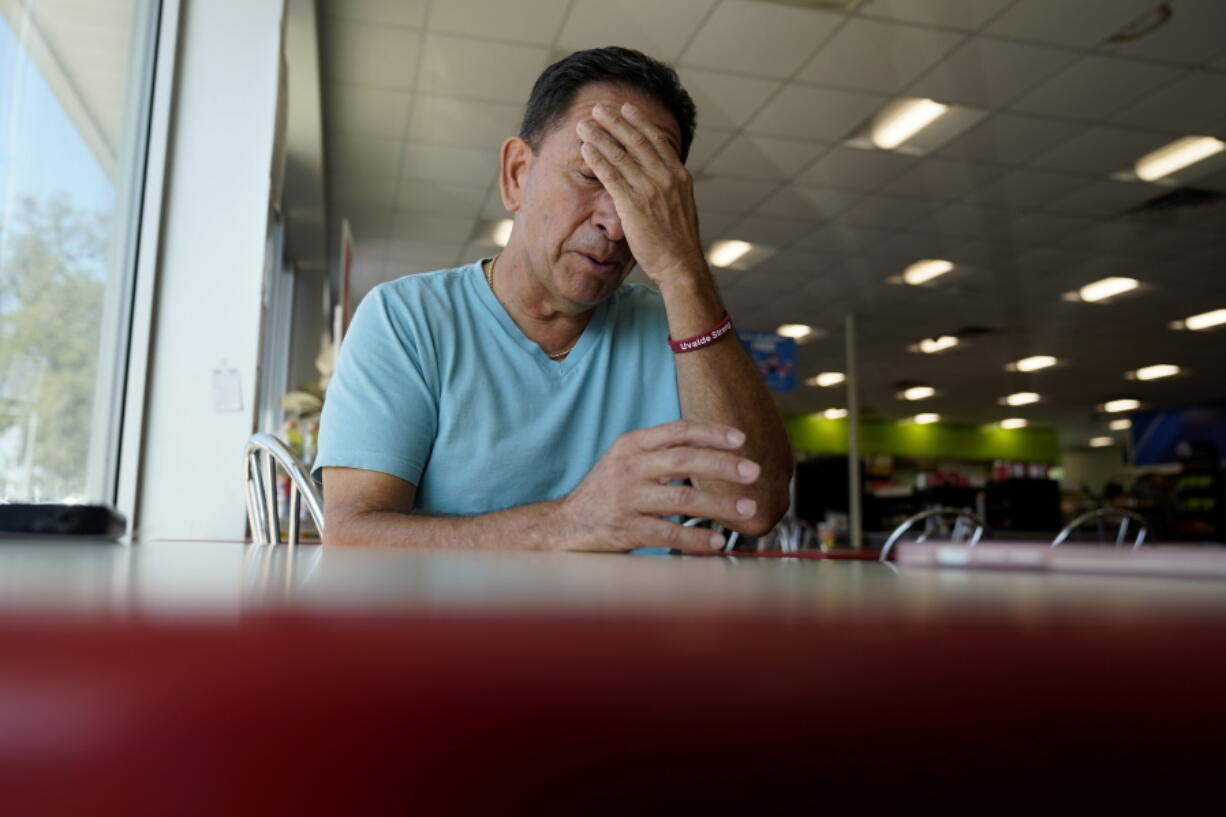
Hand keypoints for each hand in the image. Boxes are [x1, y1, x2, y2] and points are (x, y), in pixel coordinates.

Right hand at [555, 420, 760, 552]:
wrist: (566, 524)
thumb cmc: (605, 491)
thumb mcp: (625, 460)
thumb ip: (660, 452)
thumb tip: (713, 448)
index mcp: (632, 445)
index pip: (678, 431)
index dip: (712, 433)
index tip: (741, 439)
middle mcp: (629, 467)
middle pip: (685, 460)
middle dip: (724, 465)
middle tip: (753, 472)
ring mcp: (627, 498)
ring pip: (682, 498)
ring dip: (720, 504)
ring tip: (747, 509)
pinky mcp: (626, 529)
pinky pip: (669, 532)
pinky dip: (696, 538)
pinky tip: (717, 541)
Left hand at [576, 102, 705, 284]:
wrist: (681, 264)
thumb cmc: (678, 242)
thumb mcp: (681, 207)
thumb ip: (669, 188)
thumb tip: (661, 178)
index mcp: (679, 176)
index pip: (657, 140)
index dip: (639, 122)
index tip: (625, 108)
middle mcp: (666, 178)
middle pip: (637, 141)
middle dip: (615, 122)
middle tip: (598, 108)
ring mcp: (650, 190)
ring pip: (621, 155)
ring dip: (600, 136)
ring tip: (584, 124)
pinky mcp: (634, 205)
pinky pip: (612, 176)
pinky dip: (598, 160)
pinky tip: (586, 149)